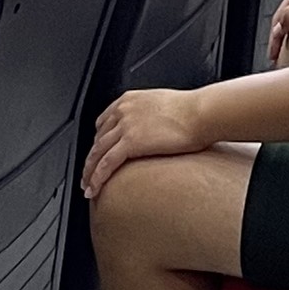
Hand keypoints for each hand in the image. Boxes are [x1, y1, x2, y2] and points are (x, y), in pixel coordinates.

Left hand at [82, 87, 209, 197]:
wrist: (201, 114)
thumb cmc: (193, 112)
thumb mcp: (163, 107)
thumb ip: (151, 117)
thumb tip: (155, 129)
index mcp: (129, 100)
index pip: (104, 122)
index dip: (98, 142)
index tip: (97, 155)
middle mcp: (122, 111)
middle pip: (98, 139)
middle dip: (90, 159)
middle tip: (87, 175)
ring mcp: (125, 126)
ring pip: (97, 152)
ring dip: (89, 172)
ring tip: (87, 187)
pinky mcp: (130, 142)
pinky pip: (106, 163)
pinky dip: (97, 178)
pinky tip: (94, 189)